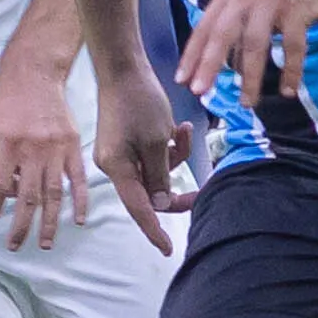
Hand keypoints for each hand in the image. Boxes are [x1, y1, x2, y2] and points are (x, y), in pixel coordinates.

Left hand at [0, 56, 88, 250]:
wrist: (34, 72)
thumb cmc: (2, 99)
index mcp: (5, 145)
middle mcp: (31, 151)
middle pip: (25, 198)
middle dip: (20, 227)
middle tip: (15, 246)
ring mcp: (55, 149)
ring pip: (52, 194)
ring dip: (49, 222)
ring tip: (45, 244)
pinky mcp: (72, 146)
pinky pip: (77, 179)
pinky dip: (79, 201)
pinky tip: (77, 220)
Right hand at [92, 78, 197, 255]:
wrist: (123, 67)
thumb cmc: (139, 101)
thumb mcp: (156, 141)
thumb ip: (160, 176)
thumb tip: (161, 204)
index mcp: (117, 169)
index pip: (138, 209)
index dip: (154, 231)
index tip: (168, 249)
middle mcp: (114, 166)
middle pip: (149, 191)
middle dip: (175, 186)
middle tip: (202, 188)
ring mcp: (119, 154)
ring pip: (154, 173)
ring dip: (174, 158)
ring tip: (181, 131)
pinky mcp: (125, 142)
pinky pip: (150, 157)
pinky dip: (166, 147)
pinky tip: (175, 127)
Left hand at [174, 0, 317, 102]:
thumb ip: (241, 24)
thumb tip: (228, 65)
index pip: (206, 26)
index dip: (192, 54)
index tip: (181, 80)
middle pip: (223, 34)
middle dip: (209, 66)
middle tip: (200, 92)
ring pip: (255, 44)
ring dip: (250, 78)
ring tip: (247, 102)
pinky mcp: (297, 7)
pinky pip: (292, 46)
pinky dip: (290, 71)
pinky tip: (288, 90)